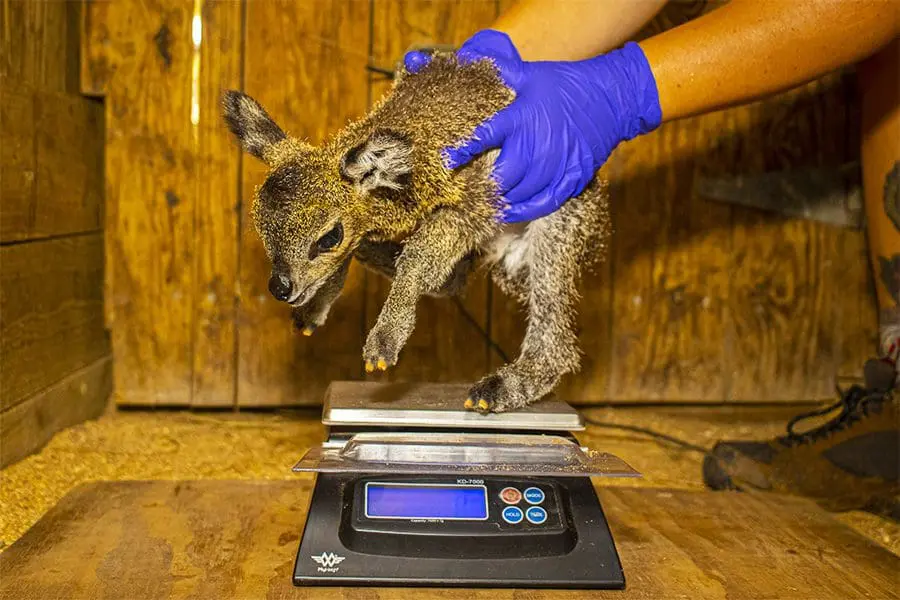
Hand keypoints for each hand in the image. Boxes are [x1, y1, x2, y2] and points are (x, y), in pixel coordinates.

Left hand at [404, 30, 661, 222]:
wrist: (611, 99)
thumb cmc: (566, 84)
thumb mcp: (530, 75)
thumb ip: (500, 72)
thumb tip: (469, 58)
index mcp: (522, 117)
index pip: (486, 136)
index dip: (464, 151)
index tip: (447, 161)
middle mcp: (538, 143)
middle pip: (504, 176)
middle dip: (485, 185)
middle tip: (470, 191)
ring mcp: (557, 164)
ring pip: (522, 193)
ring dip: (502, 200)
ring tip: (487, 203)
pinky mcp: (572, 178)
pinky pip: (545, 202)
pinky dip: (525, 210)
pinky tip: (511, 212)